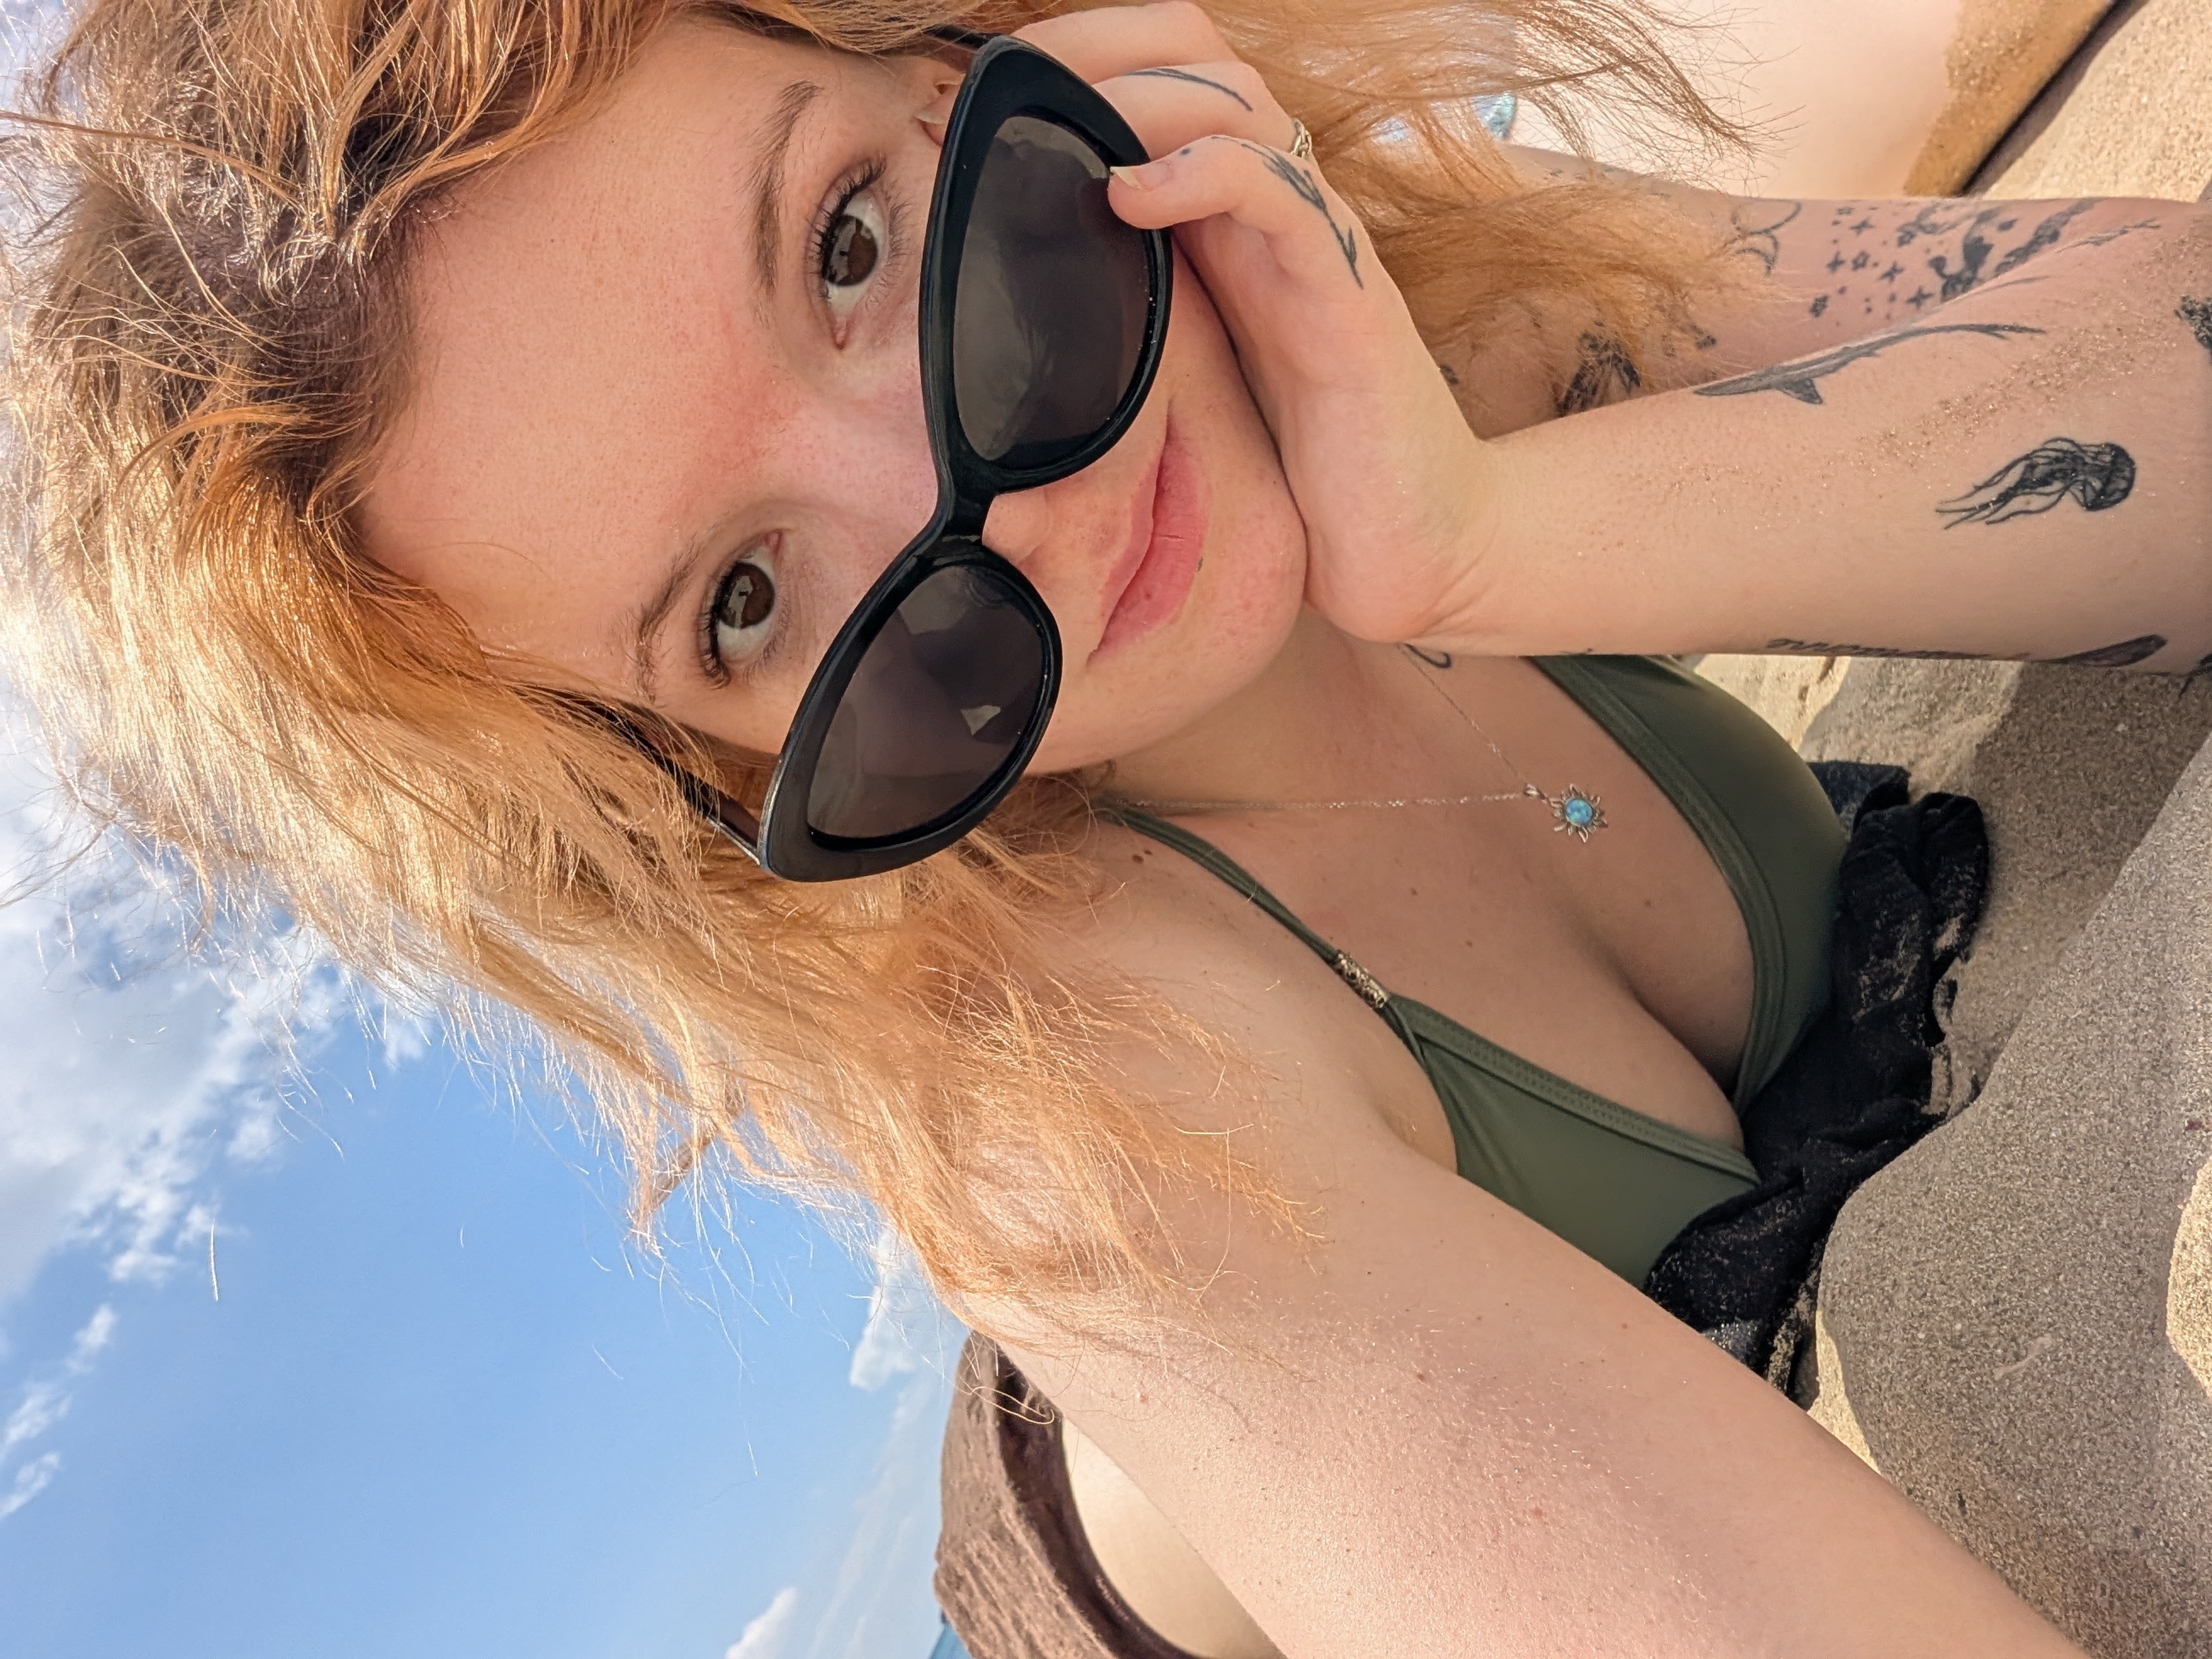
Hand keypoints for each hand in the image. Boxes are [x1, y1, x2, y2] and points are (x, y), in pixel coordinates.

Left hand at [1013, 3, 1507, 647]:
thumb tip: (1007, 327)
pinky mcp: (1353, 302)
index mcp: (1230, 234)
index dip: (1085, 69)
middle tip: (1013, 85)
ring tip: (1060, 123)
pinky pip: (1285, 198)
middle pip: (1199, 69)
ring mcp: (1320, 251)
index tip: (992, 100)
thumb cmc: (1299, 481)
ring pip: (1239, 111)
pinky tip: (1128, 194)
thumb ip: (1123, 336)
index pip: (1164, 93)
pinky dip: (1207, 173)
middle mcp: (1278, 222)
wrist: (1415, 551)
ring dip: (1141, 98)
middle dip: (1101, 56)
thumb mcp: (1183, 390)